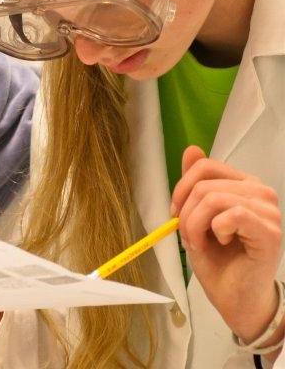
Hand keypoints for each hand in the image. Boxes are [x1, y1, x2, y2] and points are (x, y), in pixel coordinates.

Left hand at [172, 146, 282, 343]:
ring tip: (200, 243)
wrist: (234, 296)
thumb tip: (192, 148)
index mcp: (243, 183)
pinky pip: (231, 214)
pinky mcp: (270, 231)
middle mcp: (260, 191)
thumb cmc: (217, 258)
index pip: (205, 166)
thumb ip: (195, 183)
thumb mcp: (196, 215)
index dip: (181, 188)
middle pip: (204, 184)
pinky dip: (214, 230)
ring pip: (212, 199)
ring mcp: (268, 210)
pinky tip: (220, 243)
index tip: (175, 213)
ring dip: (195, 225)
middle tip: (188, 237)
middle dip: (185, 213)